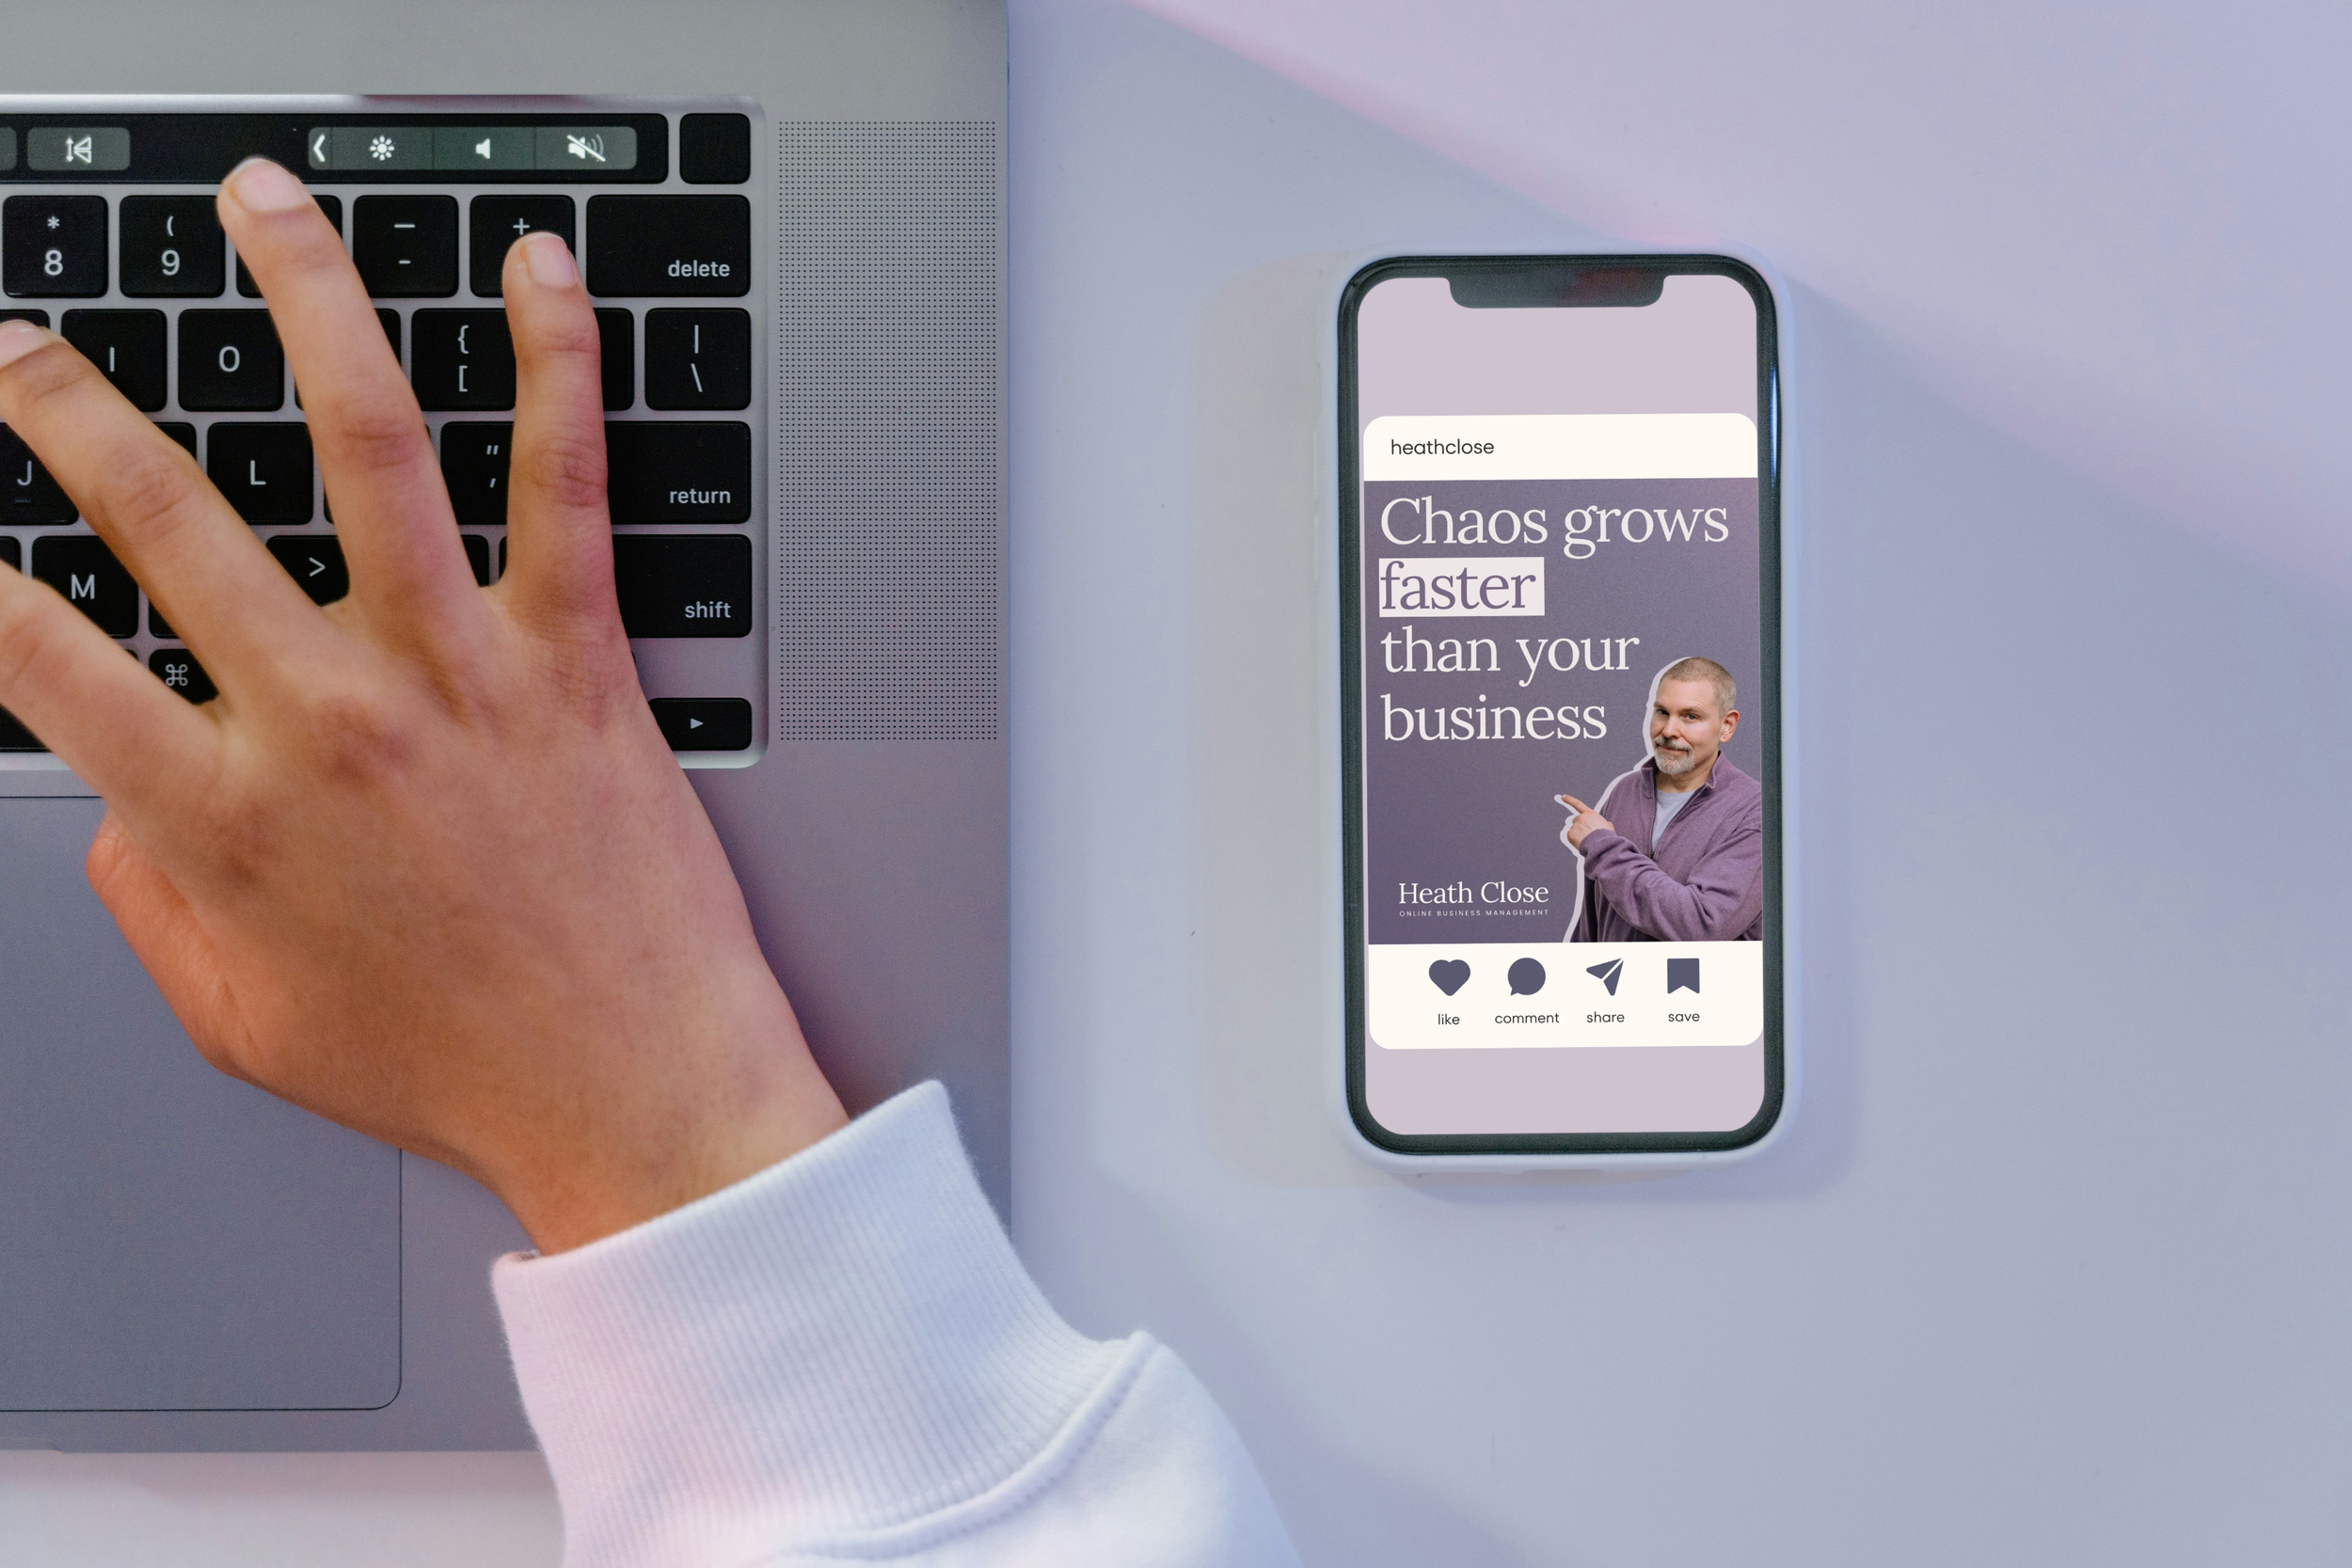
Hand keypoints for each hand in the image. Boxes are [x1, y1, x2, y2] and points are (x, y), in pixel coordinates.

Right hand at [0, 158, 844, 1253]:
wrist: (632, 1095)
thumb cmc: (454, 1068)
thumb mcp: (246, 1024)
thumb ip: (149, 912)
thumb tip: (110, 816)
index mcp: (229, 820)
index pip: (41, 666)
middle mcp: (329, 723)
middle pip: (164, 519)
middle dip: (66, 413)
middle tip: (22, 354)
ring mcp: (460, 677)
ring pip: (366, 443)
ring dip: (304, 301)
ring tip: (263, 207)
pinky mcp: (579, 660)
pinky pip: (568, 482)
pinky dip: (558, 363)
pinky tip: (542, 274)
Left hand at [1557, 793, 1612, 850]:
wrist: (1602, 846)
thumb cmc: (1607, 837)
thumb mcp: (1608, 826)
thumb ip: (1602, 823)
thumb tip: (1603, 825)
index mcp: (1590, 814)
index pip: (1577, 804)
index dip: (1569, 800)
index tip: (1562, 797)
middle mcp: (1581, 817)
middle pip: (1575, 820)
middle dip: (1579, 826)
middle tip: (1586, 834)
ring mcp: (1574, 825)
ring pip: (1573, 829)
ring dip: (1577, 833)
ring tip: (1587, 840)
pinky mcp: (1570, 833)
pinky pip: (1570, 836)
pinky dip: (1574, 840)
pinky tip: (1581, 843)